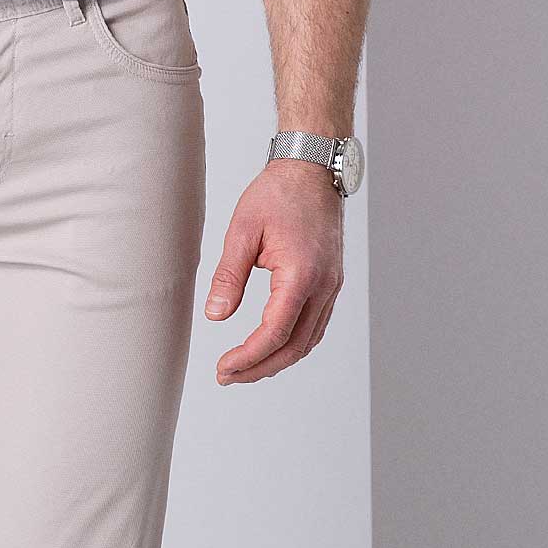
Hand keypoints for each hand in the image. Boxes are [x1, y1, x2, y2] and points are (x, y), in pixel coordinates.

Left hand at [203, 160, 344, 384]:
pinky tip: (272, 347)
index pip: (275, 333)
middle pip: (295, 347)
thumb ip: (229, 277)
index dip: (248, 357)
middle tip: (228, 376)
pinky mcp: (331, 283)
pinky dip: (294, 344)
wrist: (313, 170)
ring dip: (277, 360)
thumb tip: (216, 316)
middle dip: (260, 368)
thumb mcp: (242, 231)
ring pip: (308, 341)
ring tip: (245, 368)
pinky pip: (316, 326)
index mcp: (301, 274)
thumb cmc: (278, 193)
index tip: (223, 368)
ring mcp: (332, 286)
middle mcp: (323, 286)